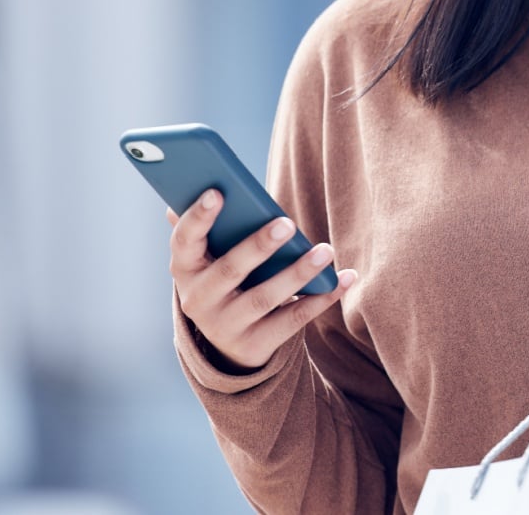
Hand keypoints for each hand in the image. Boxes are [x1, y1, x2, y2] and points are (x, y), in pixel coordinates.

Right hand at [168, 189, 357, 372]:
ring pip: (265, 297)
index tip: (217, 192)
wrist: (227, 342)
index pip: (184, 241)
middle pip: (230, 270)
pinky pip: (293, 319)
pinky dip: (322, 298)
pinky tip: (345, 278)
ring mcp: (225, 326)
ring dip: (298, 272)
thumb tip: (208, 186)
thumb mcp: (210, 257)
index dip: (198, 217)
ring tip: (325, 250)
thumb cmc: (224, 278)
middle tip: (287, 223)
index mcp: (184, 268)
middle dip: (258, 246)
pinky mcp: (255, 343)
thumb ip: (210, 227)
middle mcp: (198, 300)